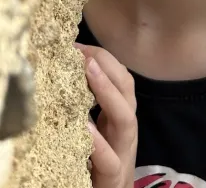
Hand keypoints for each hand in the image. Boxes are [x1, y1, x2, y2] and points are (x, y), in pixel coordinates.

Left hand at [75, 44, 137, 187]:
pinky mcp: (114, 178)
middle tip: (83, 50)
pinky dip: (98, 142)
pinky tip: (84, 127)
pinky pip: (110, 159)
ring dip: (108, 91)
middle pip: (127, 89)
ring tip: (89, 70)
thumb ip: (86, 106)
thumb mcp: (95, 130)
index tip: (78, 44)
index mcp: (120, 115)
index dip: (103, 58)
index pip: (121, 78)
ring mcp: (124, 153)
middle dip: (108, 65)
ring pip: (126, 118)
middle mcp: (126, 130)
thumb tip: (65, 75)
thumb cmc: (100, 165)